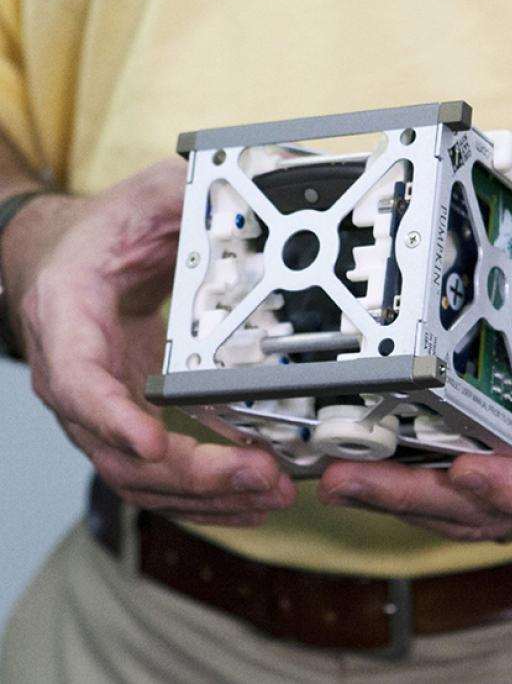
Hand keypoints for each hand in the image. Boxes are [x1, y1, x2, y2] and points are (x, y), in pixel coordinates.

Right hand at [7, 160, 294, 525]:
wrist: (67, 262)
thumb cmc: (97, 238)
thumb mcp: (136, 201)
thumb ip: (176, 197)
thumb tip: (238, 188)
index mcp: (66, 320)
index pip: (78, 382)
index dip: (114, 418)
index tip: (156, 441)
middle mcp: (78, 381)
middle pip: (121, 452)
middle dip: (193, 473)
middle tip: (258, 475)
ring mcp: (103, 411)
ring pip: (144, 478)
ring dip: (208, 496)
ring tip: (269, 494)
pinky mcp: (131, 422)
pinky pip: (162, 475)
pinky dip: (205, 494)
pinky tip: (250, 498)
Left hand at [318, 185, 511, 540]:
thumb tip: (500, 164)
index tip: (468, 472)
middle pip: (505, 504)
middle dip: (424, 499)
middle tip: (354, 480)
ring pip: (475, 514)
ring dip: (404, 502)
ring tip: (342, 481)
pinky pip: (464, 500)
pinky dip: (415, 495)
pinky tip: (365, 475)